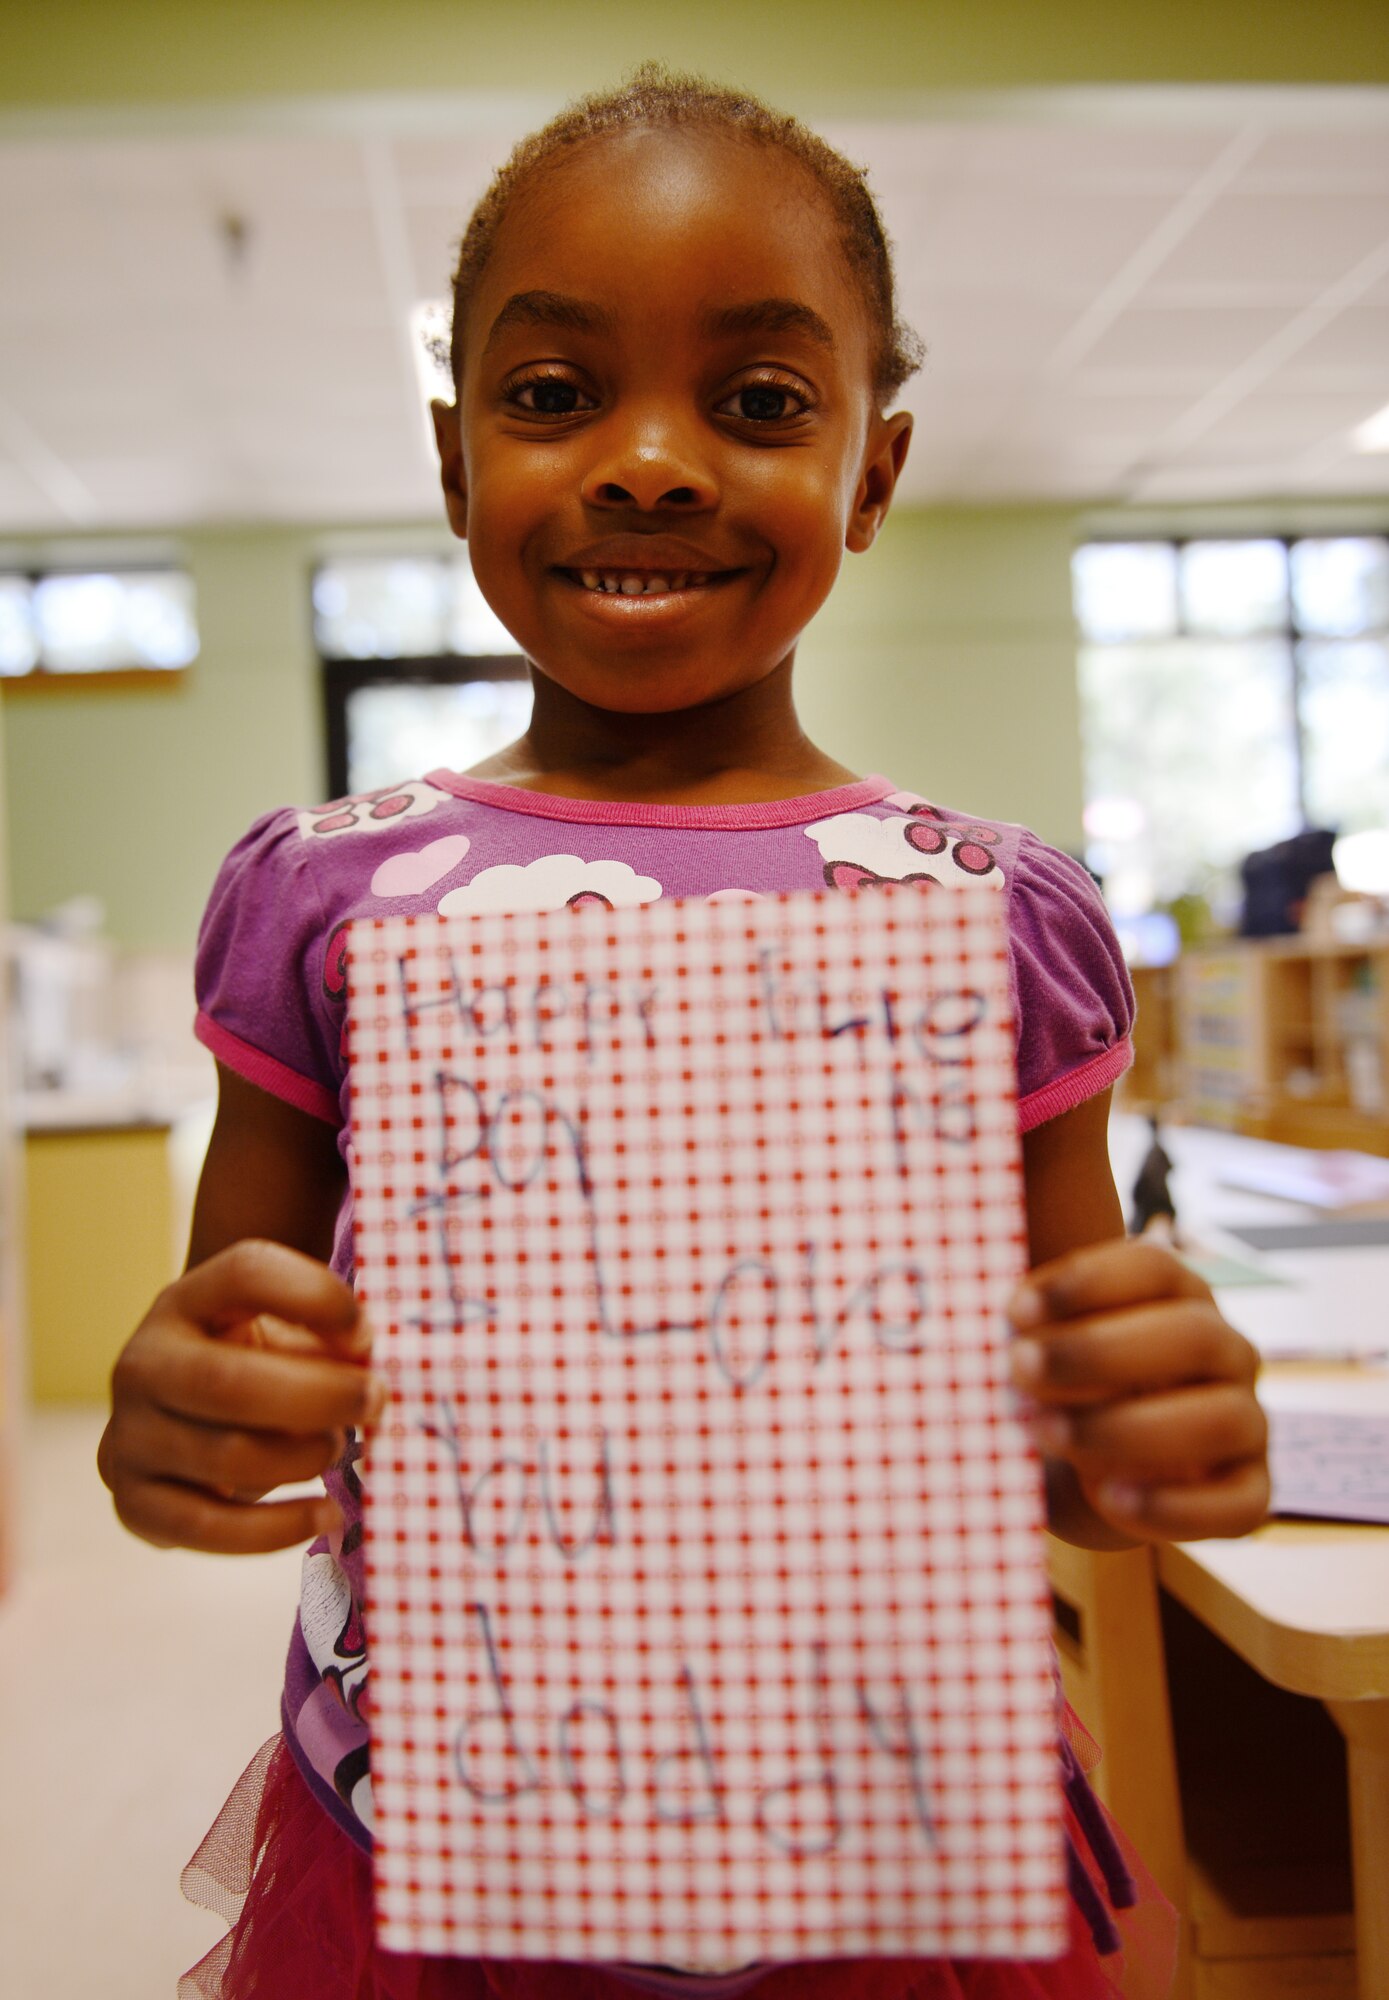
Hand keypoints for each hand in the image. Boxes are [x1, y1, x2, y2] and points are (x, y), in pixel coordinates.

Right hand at [98, 1239, 385, 1554]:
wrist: (182, 1419)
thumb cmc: (255, 1364)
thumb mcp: (284, 1332)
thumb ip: (328, 1340)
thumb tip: (369, 1366)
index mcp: (186, 1301)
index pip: (245, 1273)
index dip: (315, 1297)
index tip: (367, 1333)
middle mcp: (144, 1363)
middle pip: (227, 1382)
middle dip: (319, 1396)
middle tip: (376, 1401)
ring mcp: (129, 1436)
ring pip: (226, 1458)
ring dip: (304, 1458)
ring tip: (337, 1447)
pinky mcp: (135, 1503)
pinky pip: (207, 1528)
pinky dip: (277, 1529)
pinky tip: (323, 1515)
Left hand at [1007, 1238, 1268, 1542]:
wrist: (1081, 1474)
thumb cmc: (1056, 1391)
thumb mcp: (1040, 1354)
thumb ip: (1030, 1336)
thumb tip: (1004, 1341)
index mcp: (1176, 1295)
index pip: (1153, 1267)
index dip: (1086, 1283)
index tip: (1016, 1309)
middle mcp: (1224, 1350)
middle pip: (1190, 1335)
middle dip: (1098, 1353)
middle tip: (1020, 1368)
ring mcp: (1246, 1420)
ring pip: (1221, 1418)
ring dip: (1127, 1428)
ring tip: (1048, 1433)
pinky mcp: (1249, 1492)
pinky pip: (1237, 1504)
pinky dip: (1173, 1507)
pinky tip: (1109, 1499)